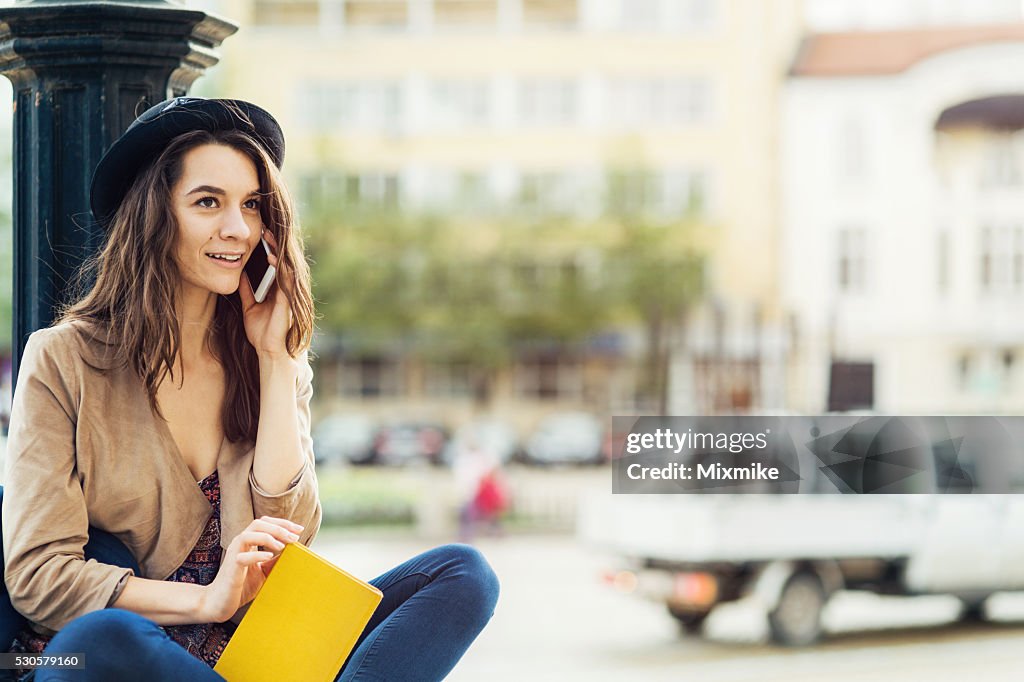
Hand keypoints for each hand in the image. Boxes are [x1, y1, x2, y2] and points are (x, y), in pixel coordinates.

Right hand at [199, 515, 303, 622]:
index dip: (283, 523)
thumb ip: (274, 561)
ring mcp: (234, 554)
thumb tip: (294, 552)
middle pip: (258, 523)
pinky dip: (257, 555)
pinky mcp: (231, 567)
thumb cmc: (242, 586)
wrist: (220, 603)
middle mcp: (240, 543)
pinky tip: (270, 556)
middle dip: (279, 527)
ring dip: (268, 537)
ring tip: (283, 546)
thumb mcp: (264, 571)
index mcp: (248, 542)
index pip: (265, 523)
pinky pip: (243, 557)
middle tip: (295, 537)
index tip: (299, 530)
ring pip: (249, 534)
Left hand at [238, 229, 293, 358]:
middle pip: (281, 259)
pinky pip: (286, 278)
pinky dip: (279, 266)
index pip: (274, 262)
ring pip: (285, 264)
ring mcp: (289, 293)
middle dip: (272, 243)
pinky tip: (271, 255)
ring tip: (266, 235)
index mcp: (278, 288)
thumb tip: (239, 274)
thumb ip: (247, 290)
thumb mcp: (249, 306)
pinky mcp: (289, 299)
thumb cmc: (261, 332)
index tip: (257, 233)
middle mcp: (286, 288)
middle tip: (262, 226)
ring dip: (276, 249)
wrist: (269, 350)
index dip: (267, 247)